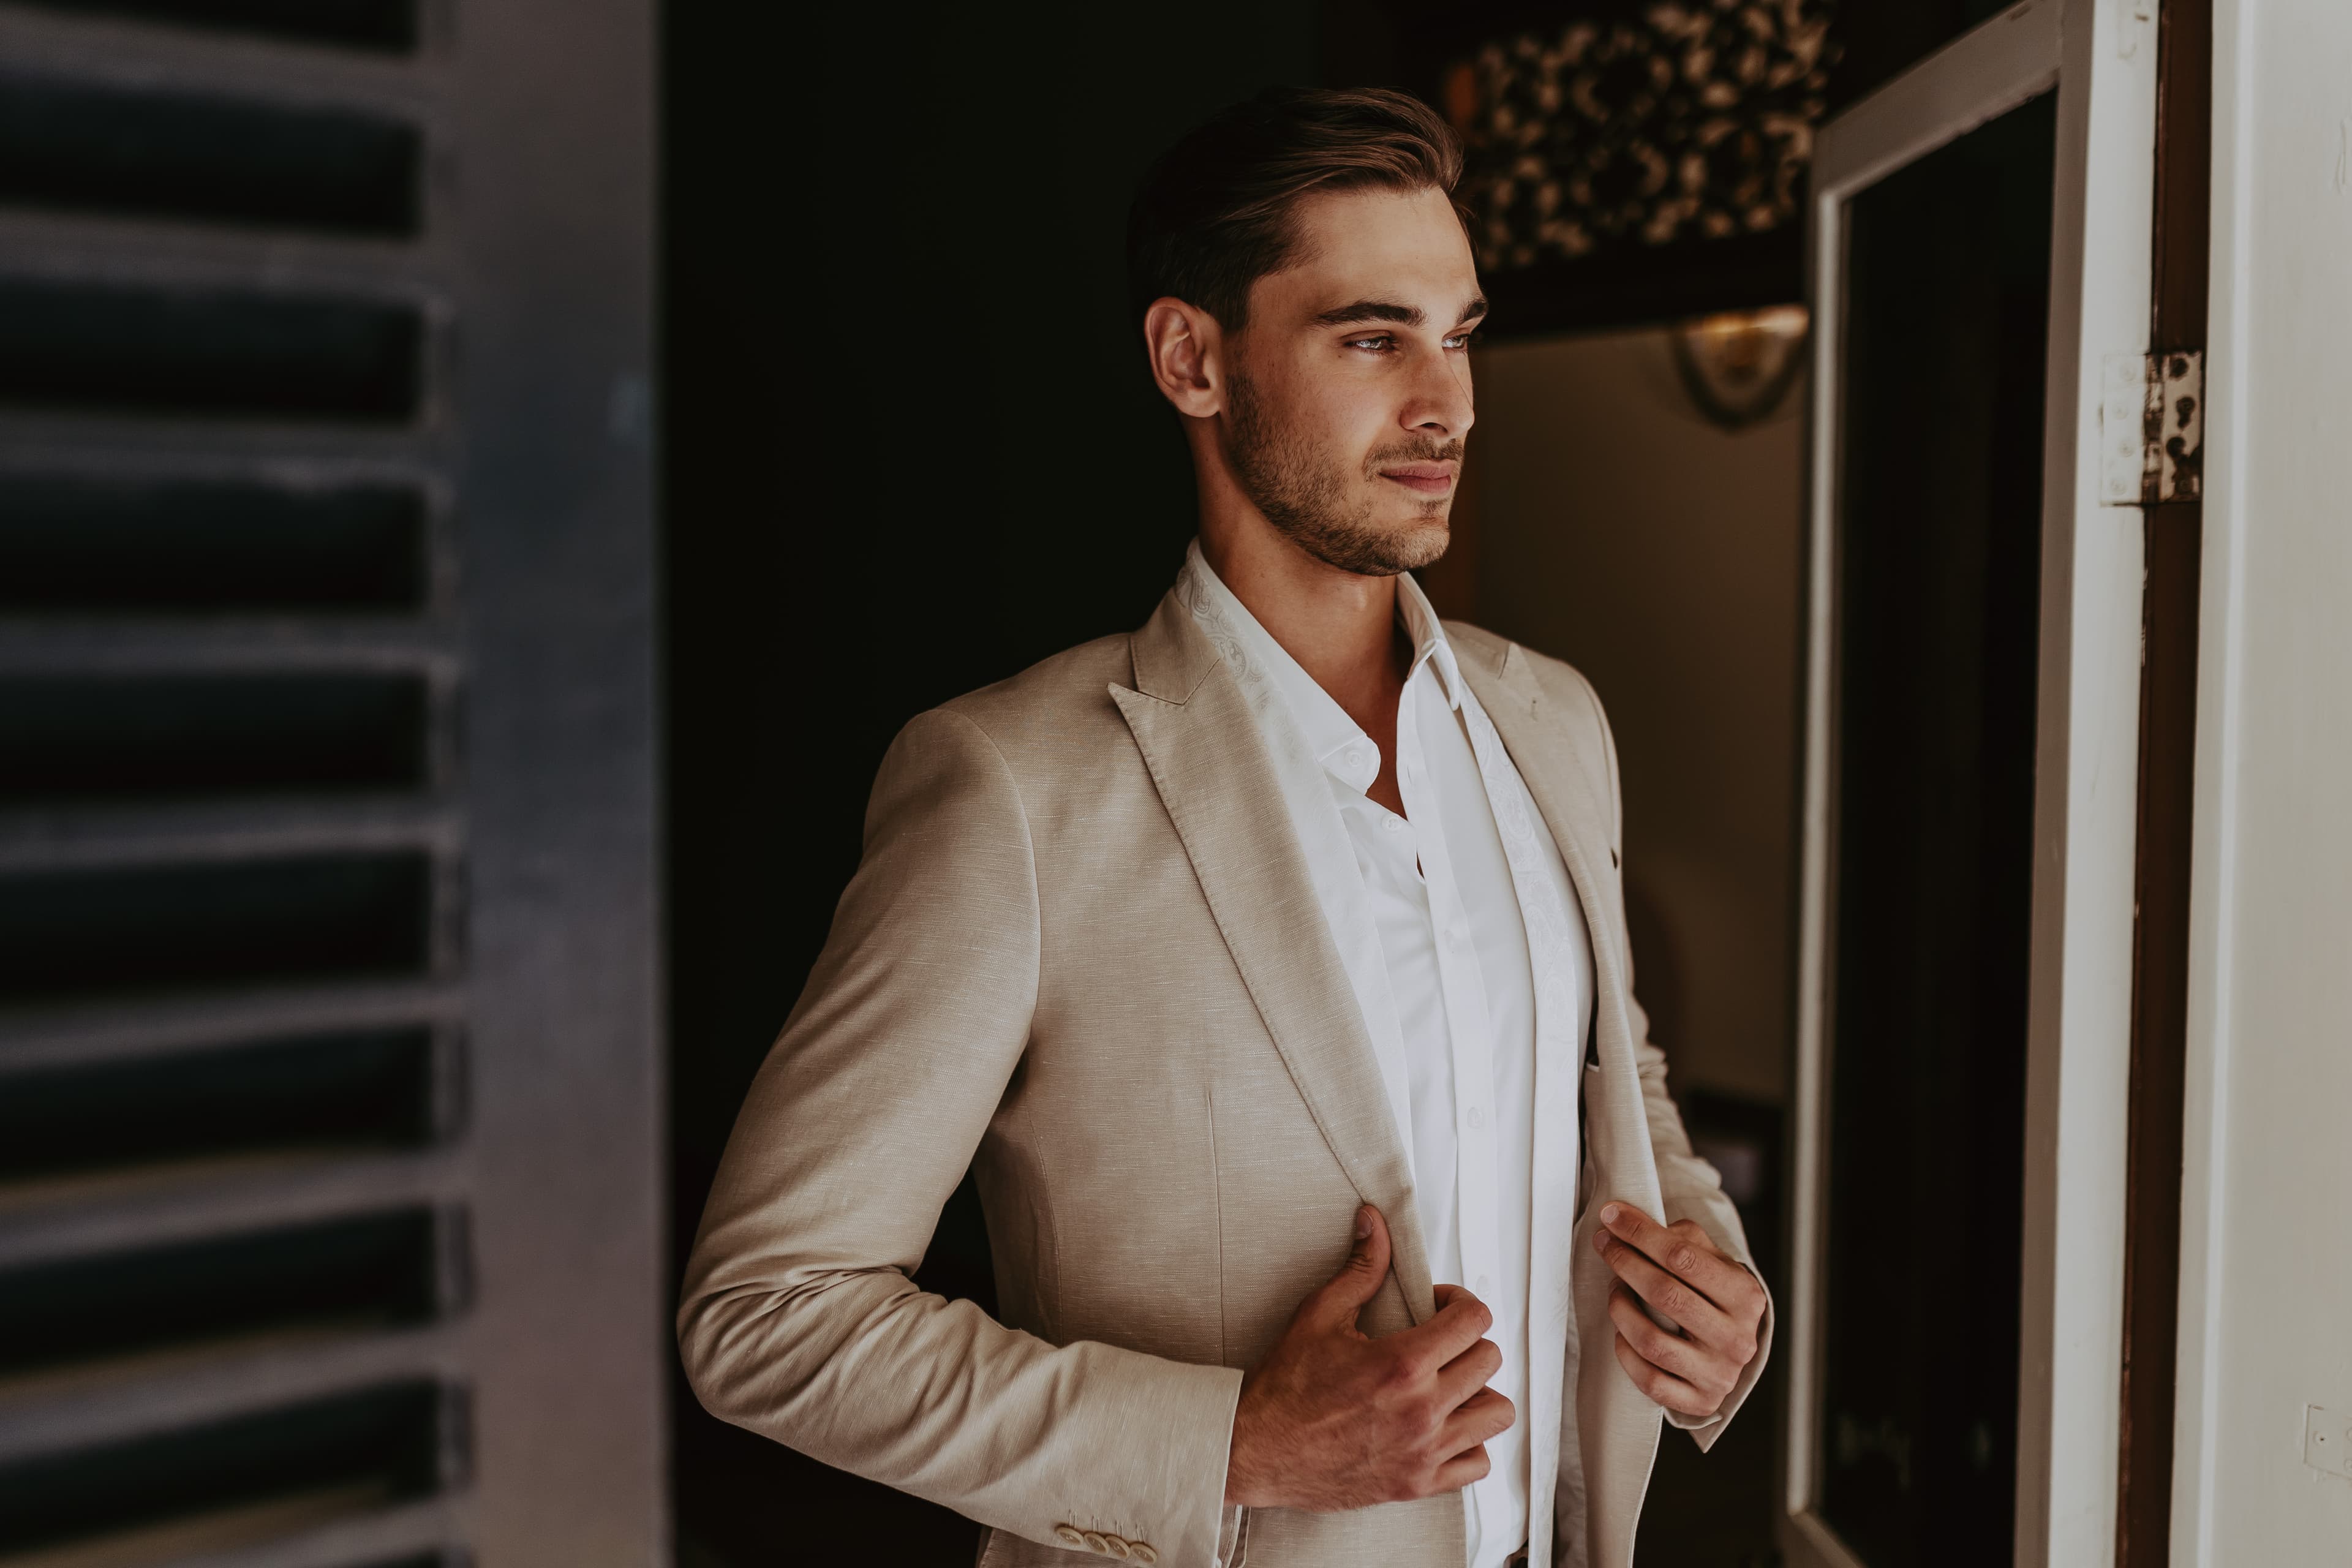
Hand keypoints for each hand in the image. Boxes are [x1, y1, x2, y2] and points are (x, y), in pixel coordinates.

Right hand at [1224, 1205, 1515, 1511]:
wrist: (1257, 1449)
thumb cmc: (1285, 1385)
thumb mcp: (1320, 1315)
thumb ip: (1360, 1268)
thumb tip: (1375, 1222)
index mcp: (1401, 1363)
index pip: (1475, 1320)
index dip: (1460, 1302)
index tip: (1439, 1307)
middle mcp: (1422, 1409)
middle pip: (1489, 1360)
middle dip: (1467, 1340)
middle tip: (1439, 1341)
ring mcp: (1424, 1451)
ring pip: (1496, 1412)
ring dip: (1478, 1392)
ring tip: (1449, 1384)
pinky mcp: (1418, 1483)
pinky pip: (1478, 1462)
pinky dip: (1470, 1443)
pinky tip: (1443, 1427)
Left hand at [1592, 1200, 1764, 1420]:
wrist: (1734, 1347)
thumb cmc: (1714, 1294)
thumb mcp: (1712, 1260)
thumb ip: (1680, 1237)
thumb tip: (1627, 1221)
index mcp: (1745, 1296)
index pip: (1683, 1257)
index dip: (1640, 1233)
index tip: (1610, 1216)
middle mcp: (1737, 1339)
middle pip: (1665, 1295)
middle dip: (1625, 1263)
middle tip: (1604, 1245)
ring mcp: (1719, 1374)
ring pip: (1652, 1340)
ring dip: (1621, 1309)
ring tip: (1615, 1290)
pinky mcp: (1700, 1402)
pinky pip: (1649, 1380)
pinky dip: (1626, 1353)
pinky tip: (1621, 1333)